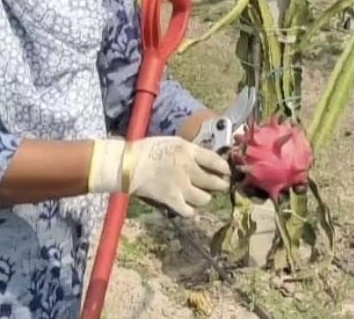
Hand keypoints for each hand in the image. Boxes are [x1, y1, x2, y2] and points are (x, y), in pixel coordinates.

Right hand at [89, 137, 229, 216]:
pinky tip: (187, 206)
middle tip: (220, 185)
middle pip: (214, 181)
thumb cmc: (148, 150)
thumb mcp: (173, 142)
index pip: (215, 160)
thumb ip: (190, 151)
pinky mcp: (171, 200)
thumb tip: (206, 160)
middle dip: (219, 185)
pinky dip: (190, 210)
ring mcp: (180, 186)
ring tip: (200, 195)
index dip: (224, 168)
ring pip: (204, 198)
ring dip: (204, 197)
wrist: (127, 164)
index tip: (226, 172)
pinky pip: (189, 211)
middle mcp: (188, 168)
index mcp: (188, 150)